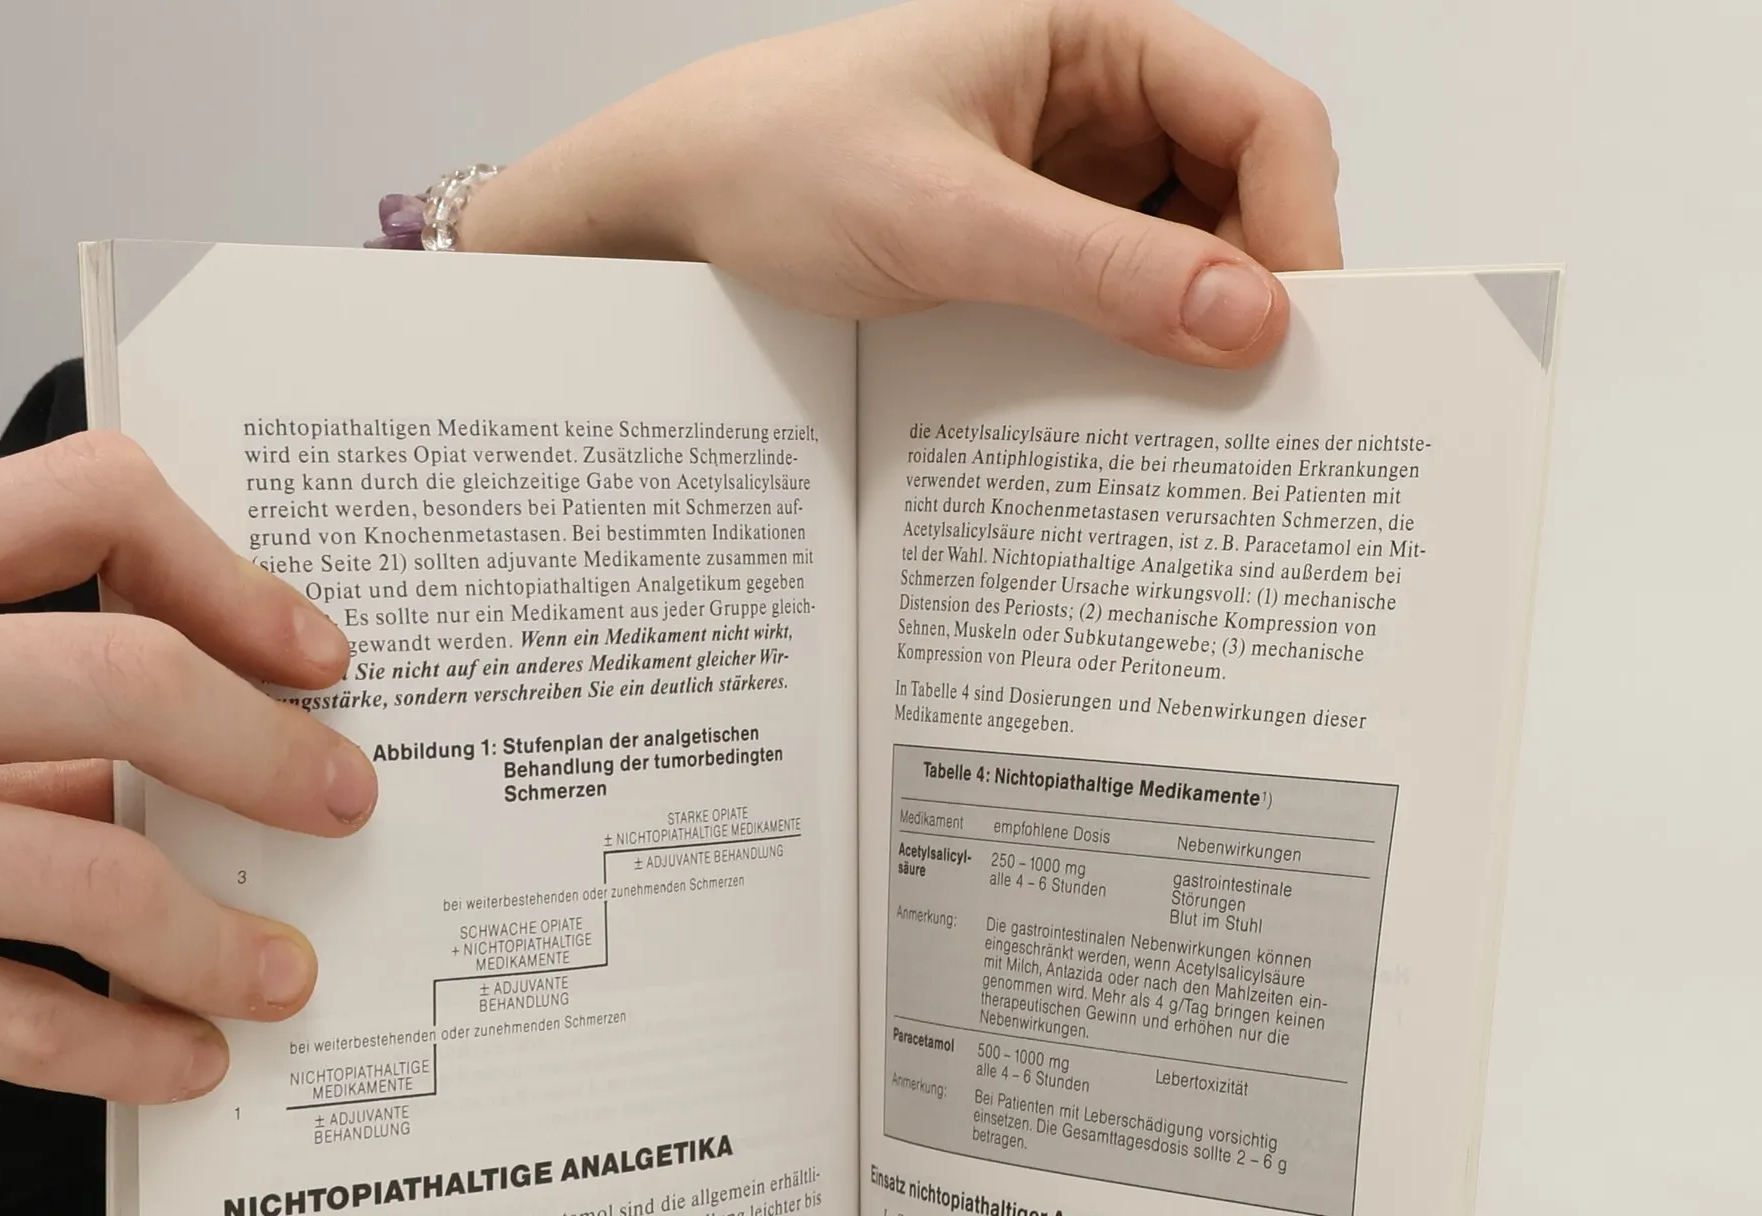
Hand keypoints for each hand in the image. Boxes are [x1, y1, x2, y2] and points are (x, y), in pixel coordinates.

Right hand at [0, 433, 378, 1101]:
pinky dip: (133, 1049)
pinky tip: (184, 1057)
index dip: (229, 576)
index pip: (84, 501)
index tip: (319, 658)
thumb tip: (235, 760)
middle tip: (343, 803)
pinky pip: (24, 1020)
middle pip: (123, 679)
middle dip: (269, 753)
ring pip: (95, 875)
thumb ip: (20, 713)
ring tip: (282, 973)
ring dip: (219, 941)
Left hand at [462, 0, 1338, 366]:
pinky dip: (1134, 351)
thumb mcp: (945, 218)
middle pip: (1243, 192)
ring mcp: (1069, 179)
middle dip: (1255, 290)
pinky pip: (1119, 296)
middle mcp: (1099, 102)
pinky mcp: (1031, 248)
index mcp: (1100, 38)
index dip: (1301, 227)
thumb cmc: (779, 161)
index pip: (1263, 119)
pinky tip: (1122, 408)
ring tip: (1187, 418)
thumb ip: (1097, 268)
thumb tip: (1246, 316)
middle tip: (1257, 403)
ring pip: (1188, 255)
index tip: (1297, 338)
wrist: (674, 211)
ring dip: (1194, 331)